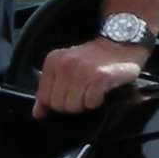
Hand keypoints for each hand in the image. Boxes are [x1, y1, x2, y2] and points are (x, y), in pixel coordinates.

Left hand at [35, 38, 150, 114]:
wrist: (120, 44)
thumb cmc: (93, 59)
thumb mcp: (65, 68)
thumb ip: (48, 89)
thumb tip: (38, 114)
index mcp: (53, 61)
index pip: (44, 98)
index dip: (57, 102)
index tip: (69, 94)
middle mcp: (66, 64)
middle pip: (59, 105)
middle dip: (72, 104)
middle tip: (82, 92)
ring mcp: (83, 70)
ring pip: (74, 107)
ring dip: (85, 103)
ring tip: (91, 91)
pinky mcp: (100, 77)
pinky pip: (91, 103)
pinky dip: (97, 101)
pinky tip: (101, 91)